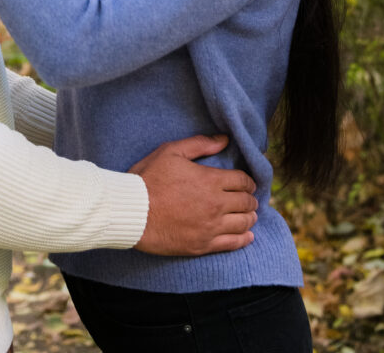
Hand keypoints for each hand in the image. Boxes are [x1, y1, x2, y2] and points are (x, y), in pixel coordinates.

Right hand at [130, 134, 257, 256]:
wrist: (133, 211)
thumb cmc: (149, 178)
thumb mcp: (171, 152)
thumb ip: (199, 144)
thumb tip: (224, 139)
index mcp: (210, 180)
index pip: (242, 181)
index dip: (248, 181)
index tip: (248, 183)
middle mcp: (215, 204)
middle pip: (246, 202)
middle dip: (251, 199)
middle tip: (250, 199)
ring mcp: (210, 226)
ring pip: (243, 223)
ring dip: (250, 218)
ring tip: (249, 215)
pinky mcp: (203, 245)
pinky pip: (232, 243)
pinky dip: (244, 239)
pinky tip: (248, 236)